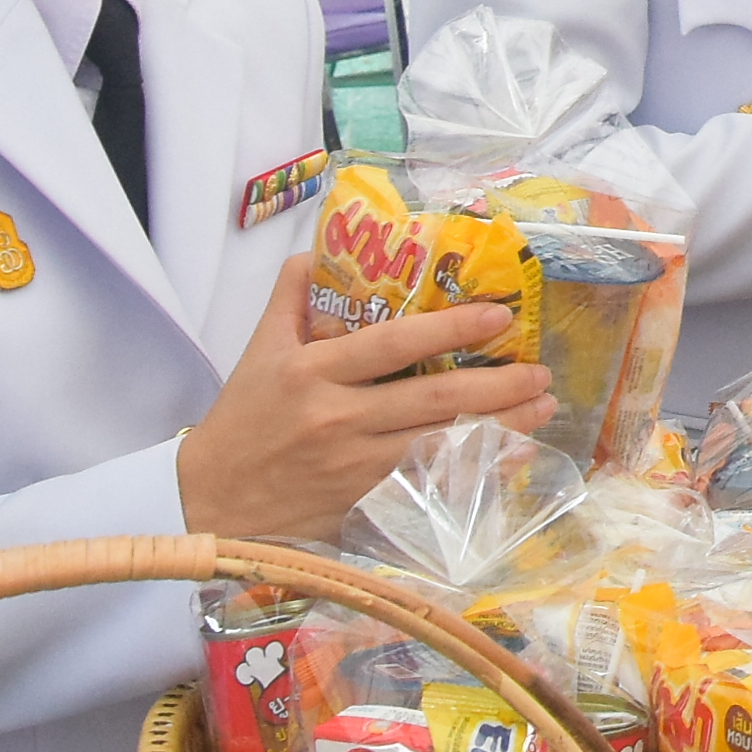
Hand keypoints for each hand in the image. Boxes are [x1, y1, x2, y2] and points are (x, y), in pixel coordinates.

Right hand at [176, 255, 552, 540]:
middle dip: (497, 384)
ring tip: (541, 405)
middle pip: (432, 397)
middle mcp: (337, 417)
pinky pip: (430, 480)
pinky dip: (473, 467)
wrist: (211, 503)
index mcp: (312, 371)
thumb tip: (322, 248)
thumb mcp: (257, 351)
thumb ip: (291, 297)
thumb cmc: (242, 422)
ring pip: (441, 441)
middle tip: (540, 369)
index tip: (497, 316)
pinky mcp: (364, 501)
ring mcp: (354, 464)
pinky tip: (507, 454)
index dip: (449, 328)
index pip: (392, 344)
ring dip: (499, 424)